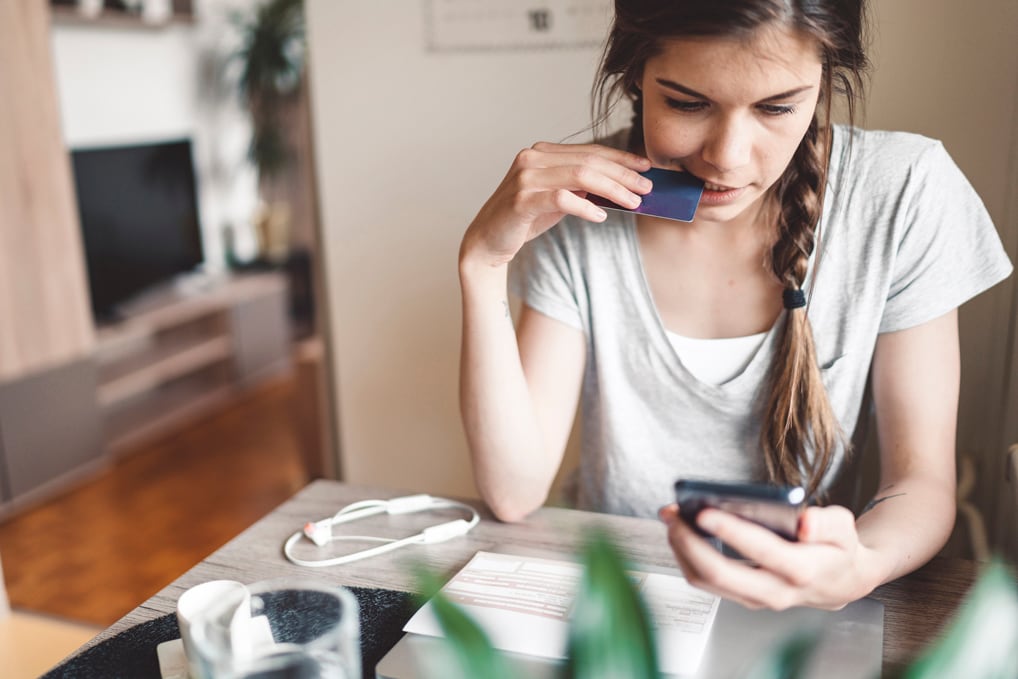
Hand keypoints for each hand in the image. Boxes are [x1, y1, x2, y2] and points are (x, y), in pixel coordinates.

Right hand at [460, 142, 651, 267]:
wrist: (488, 241)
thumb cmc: (523, 219)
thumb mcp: (556, 199)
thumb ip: (580, 187)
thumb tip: (620, 185)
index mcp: (542, 152)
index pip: (589, 151)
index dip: (620, 158)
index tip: (645, 167)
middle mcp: (532, 158)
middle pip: (589, 161)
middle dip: (623, 174)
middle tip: (646, 187)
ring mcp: (525, 177)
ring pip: (580, 176)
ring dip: (612, 189)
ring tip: (633, 202)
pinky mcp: (521, 199)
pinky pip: (562, 199)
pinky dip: (586, 208)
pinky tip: (601, 217)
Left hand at [659, 503, 881, 610]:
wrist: (840, 580)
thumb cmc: (838, 548)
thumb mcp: (844, 527)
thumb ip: (827, 523)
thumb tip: (805, 523)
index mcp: (802, 570)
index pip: (762, 552)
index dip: (731, 531)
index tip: (704, 510)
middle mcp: (776, 591)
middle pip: (721, 574)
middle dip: (691, 542)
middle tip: (674, 514)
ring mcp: (755, 598)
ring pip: (707, 581)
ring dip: (682, 549)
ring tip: (671, 517)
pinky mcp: (741, 596)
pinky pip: (706, 581)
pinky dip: (686, 555)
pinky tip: (679, 530)